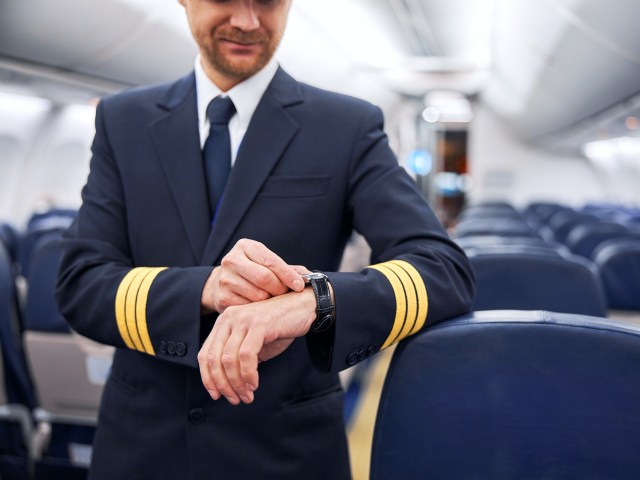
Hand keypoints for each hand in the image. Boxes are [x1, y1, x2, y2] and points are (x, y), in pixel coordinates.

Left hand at [198, 288, 316, 404]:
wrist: (304, 307)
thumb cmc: (280, 326)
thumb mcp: (254, 343)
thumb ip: (238, 358)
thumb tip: (226, 385)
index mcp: (224, 322)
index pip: (205, 354)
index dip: (208, 378)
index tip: (217, 395)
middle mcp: (229, 318)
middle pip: (214, 359)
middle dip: (223, 384)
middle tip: (235, 399)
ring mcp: (243, 320)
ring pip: (229, 359)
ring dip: (237, 383)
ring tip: (247, 395)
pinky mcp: (259, 324)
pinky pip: (246, 356)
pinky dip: (248, 374)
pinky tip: (254, 384)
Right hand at [201, 238, 307, 313]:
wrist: (222, 282)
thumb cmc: (252, 271)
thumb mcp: (265, 262)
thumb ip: (287, 268)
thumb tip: (310, 277)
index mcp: (245, 246)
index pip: (271, 261)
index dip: (288, 275)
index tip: (299, 285)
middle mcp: (232, 260)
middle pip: (264, 278)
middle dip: (280, 289)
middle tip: (286, 294)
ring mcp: (225, 279)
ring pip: (258, 295)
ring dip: (270, 301)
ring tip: (274, 300)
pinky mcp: (222, 297)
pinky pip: (248, 307)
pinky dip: (258, 310)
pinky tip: (261, 307)